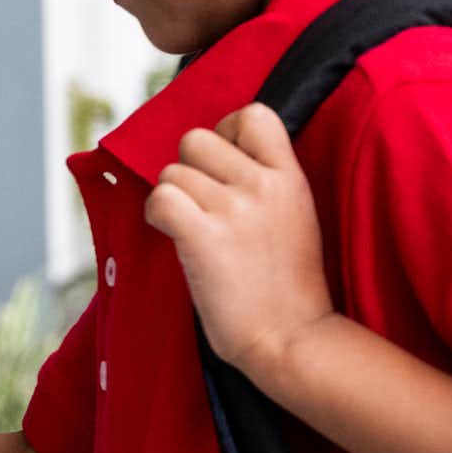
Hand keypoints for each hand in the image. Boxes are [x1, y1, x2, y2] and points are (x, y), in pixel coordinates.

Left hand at [143, 104, 335, 385]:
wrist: (292, 339)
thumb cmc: (287, 286)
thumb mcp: (296, 215)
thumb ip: (265, 180)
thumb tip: (218, 155)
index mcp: (289, 176)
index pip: (253, 113)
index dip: (226, 132)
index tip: (224, 167)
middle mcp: (261, 184)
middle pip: (195, 138)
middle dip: (190, 170)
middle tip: (203, 207)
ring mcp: (232, 208)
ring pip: (171, 172)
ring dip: (173, 200)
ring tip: (194, 233)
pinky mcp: (202, 236)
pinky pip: (160, 197)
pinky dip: (156, 216)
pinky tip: (173, 236)